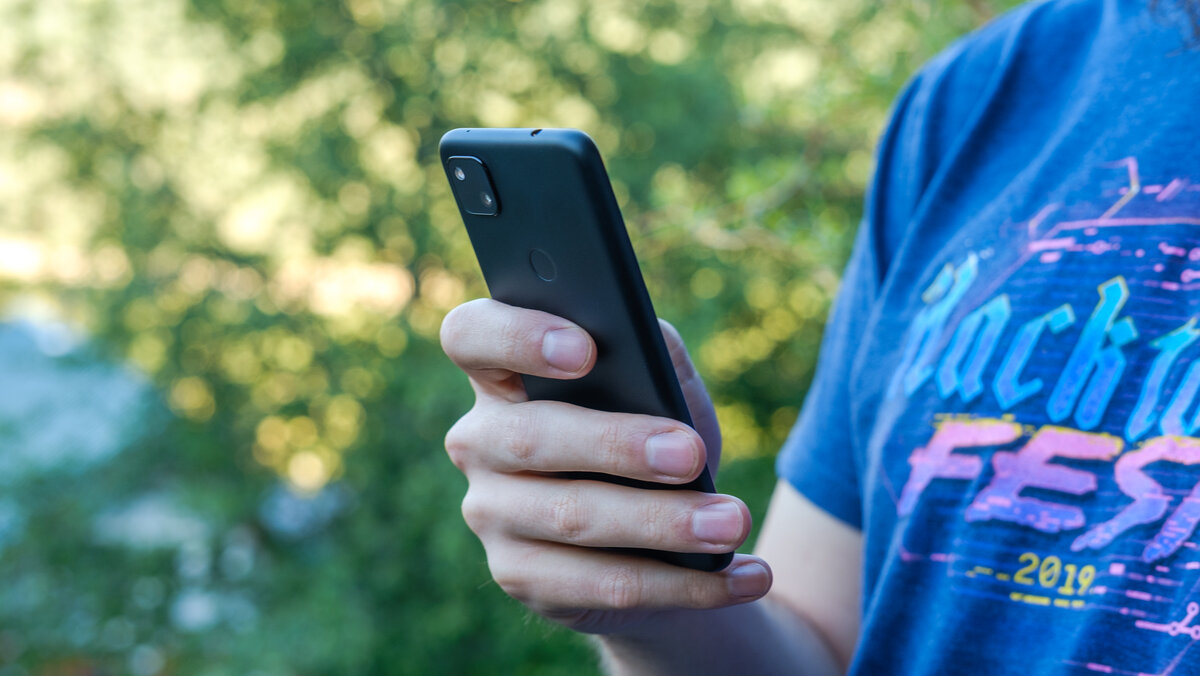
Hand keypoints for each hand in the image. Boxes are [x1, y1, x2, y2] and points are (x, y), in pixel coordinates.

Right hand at [440, 298, 771, 634]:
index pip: (471, 335)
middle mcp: (480, 441)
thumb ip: (652, 350)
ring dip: (663, 523)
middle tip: (689, 453)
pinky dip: (682, 585)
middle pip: (531, 437)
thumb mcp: (660, 386)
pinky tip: (741, 576)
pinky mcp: (521, 577)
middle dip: (617, 445)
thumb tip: (651, 344)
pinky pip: (604, 585)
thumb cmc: (653, 435)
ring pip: (572, 518)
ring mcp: (491, 513)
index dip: (516, 336)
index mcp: (502, 375)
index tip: (585, 349)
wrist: (658, 537)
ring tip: (732, 522)